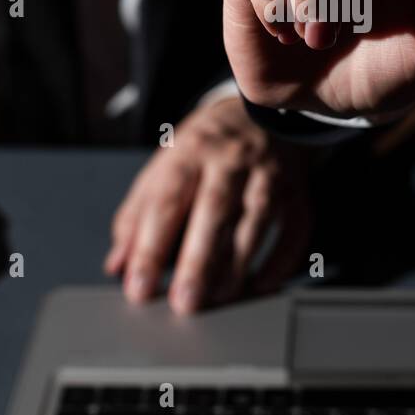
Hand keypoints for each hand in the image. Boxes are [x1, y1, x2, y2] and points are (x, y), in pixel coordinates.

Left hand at [104, 96, 312, 313]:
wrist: (262, 111)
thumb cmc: (206, 147)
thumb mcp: (165, 165)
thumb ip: (138, 213)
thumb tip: (118, 264)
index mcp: (189, 151)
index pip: (166, 202)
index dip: (150, 247)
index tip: (139, 287)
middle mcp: (230, 159)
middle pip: (213, 210)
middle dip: (198, 261)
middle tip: (184, 303)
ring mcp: (268, 173)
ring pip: (255, 220)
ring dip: (236, 265)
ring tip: (218, 299)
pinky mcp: (297, 190)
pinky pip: (294, 227)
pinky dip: (281, 258)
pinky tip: (261, 284)